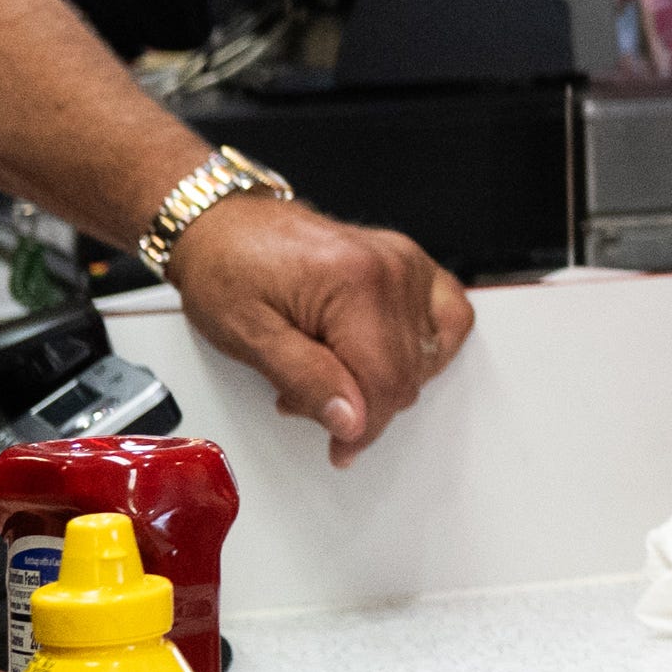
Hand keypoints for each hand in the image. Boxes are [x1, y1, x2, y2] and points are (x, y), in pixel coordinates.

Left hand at [165, 191, 470, 460]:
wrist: (222, 223)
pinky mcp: (407, 262)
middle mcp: (389, 268)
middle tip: (309, 400)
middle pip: (408, 374)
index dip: (363, 430)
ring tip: (335, 374)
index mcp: (353, 282)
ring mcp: (404, 262)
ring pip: (428, 355)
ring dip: (386, 381)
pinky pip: (450, 317)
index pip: (384, 382)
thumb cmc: (226, 267)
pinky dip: (430, 350)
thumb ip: (305, 380)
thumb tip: (351, 421)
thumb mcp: (248, 334)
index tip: (342, 449)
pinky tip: (394, 360)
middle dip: (362, 406)